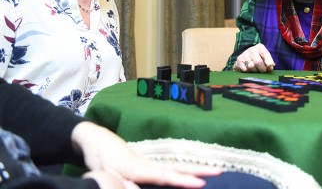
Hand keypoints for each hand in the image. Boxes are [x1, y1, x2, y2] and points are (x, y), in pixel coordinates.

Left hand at [72, 122, 220, 187]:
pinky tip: (195, 173)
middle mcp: (150, 166)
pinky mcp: (150, 166)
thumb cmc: (101, 159)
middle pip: (179, 167)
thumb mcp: (106, 173)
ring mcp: (151, 164)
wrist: (98, 141)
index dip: (183, 181)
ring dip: (197, 169)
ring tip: (216, 170)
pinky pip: (171, 169)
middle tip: (220, 171)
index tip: (200, 183)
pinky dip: (186, 171)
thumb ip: (122, 183)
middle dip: (200, 170)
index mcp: (140, 169)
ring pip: (178, 167)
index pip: (166, 176)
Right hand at [233, 43, 274, 72]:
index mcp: (260, 47)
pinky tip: (249, 70)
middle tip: (263, 71)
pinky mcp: (239, 60)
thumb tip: (270, 67)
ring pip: (251, 67)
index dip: (268, 61)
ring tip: (256, 69)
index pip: (265, 53)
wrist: (246, 55)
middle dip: (262, 69)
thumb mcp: (265, 56)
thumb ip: (269, 61)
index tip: (270, 67)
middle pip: (258, 62)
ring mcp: (244, 54)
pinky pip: (245, 70)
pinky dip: (248, 72)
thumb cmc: (258, 57)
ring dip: (255, 71)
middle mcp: (251, 49)